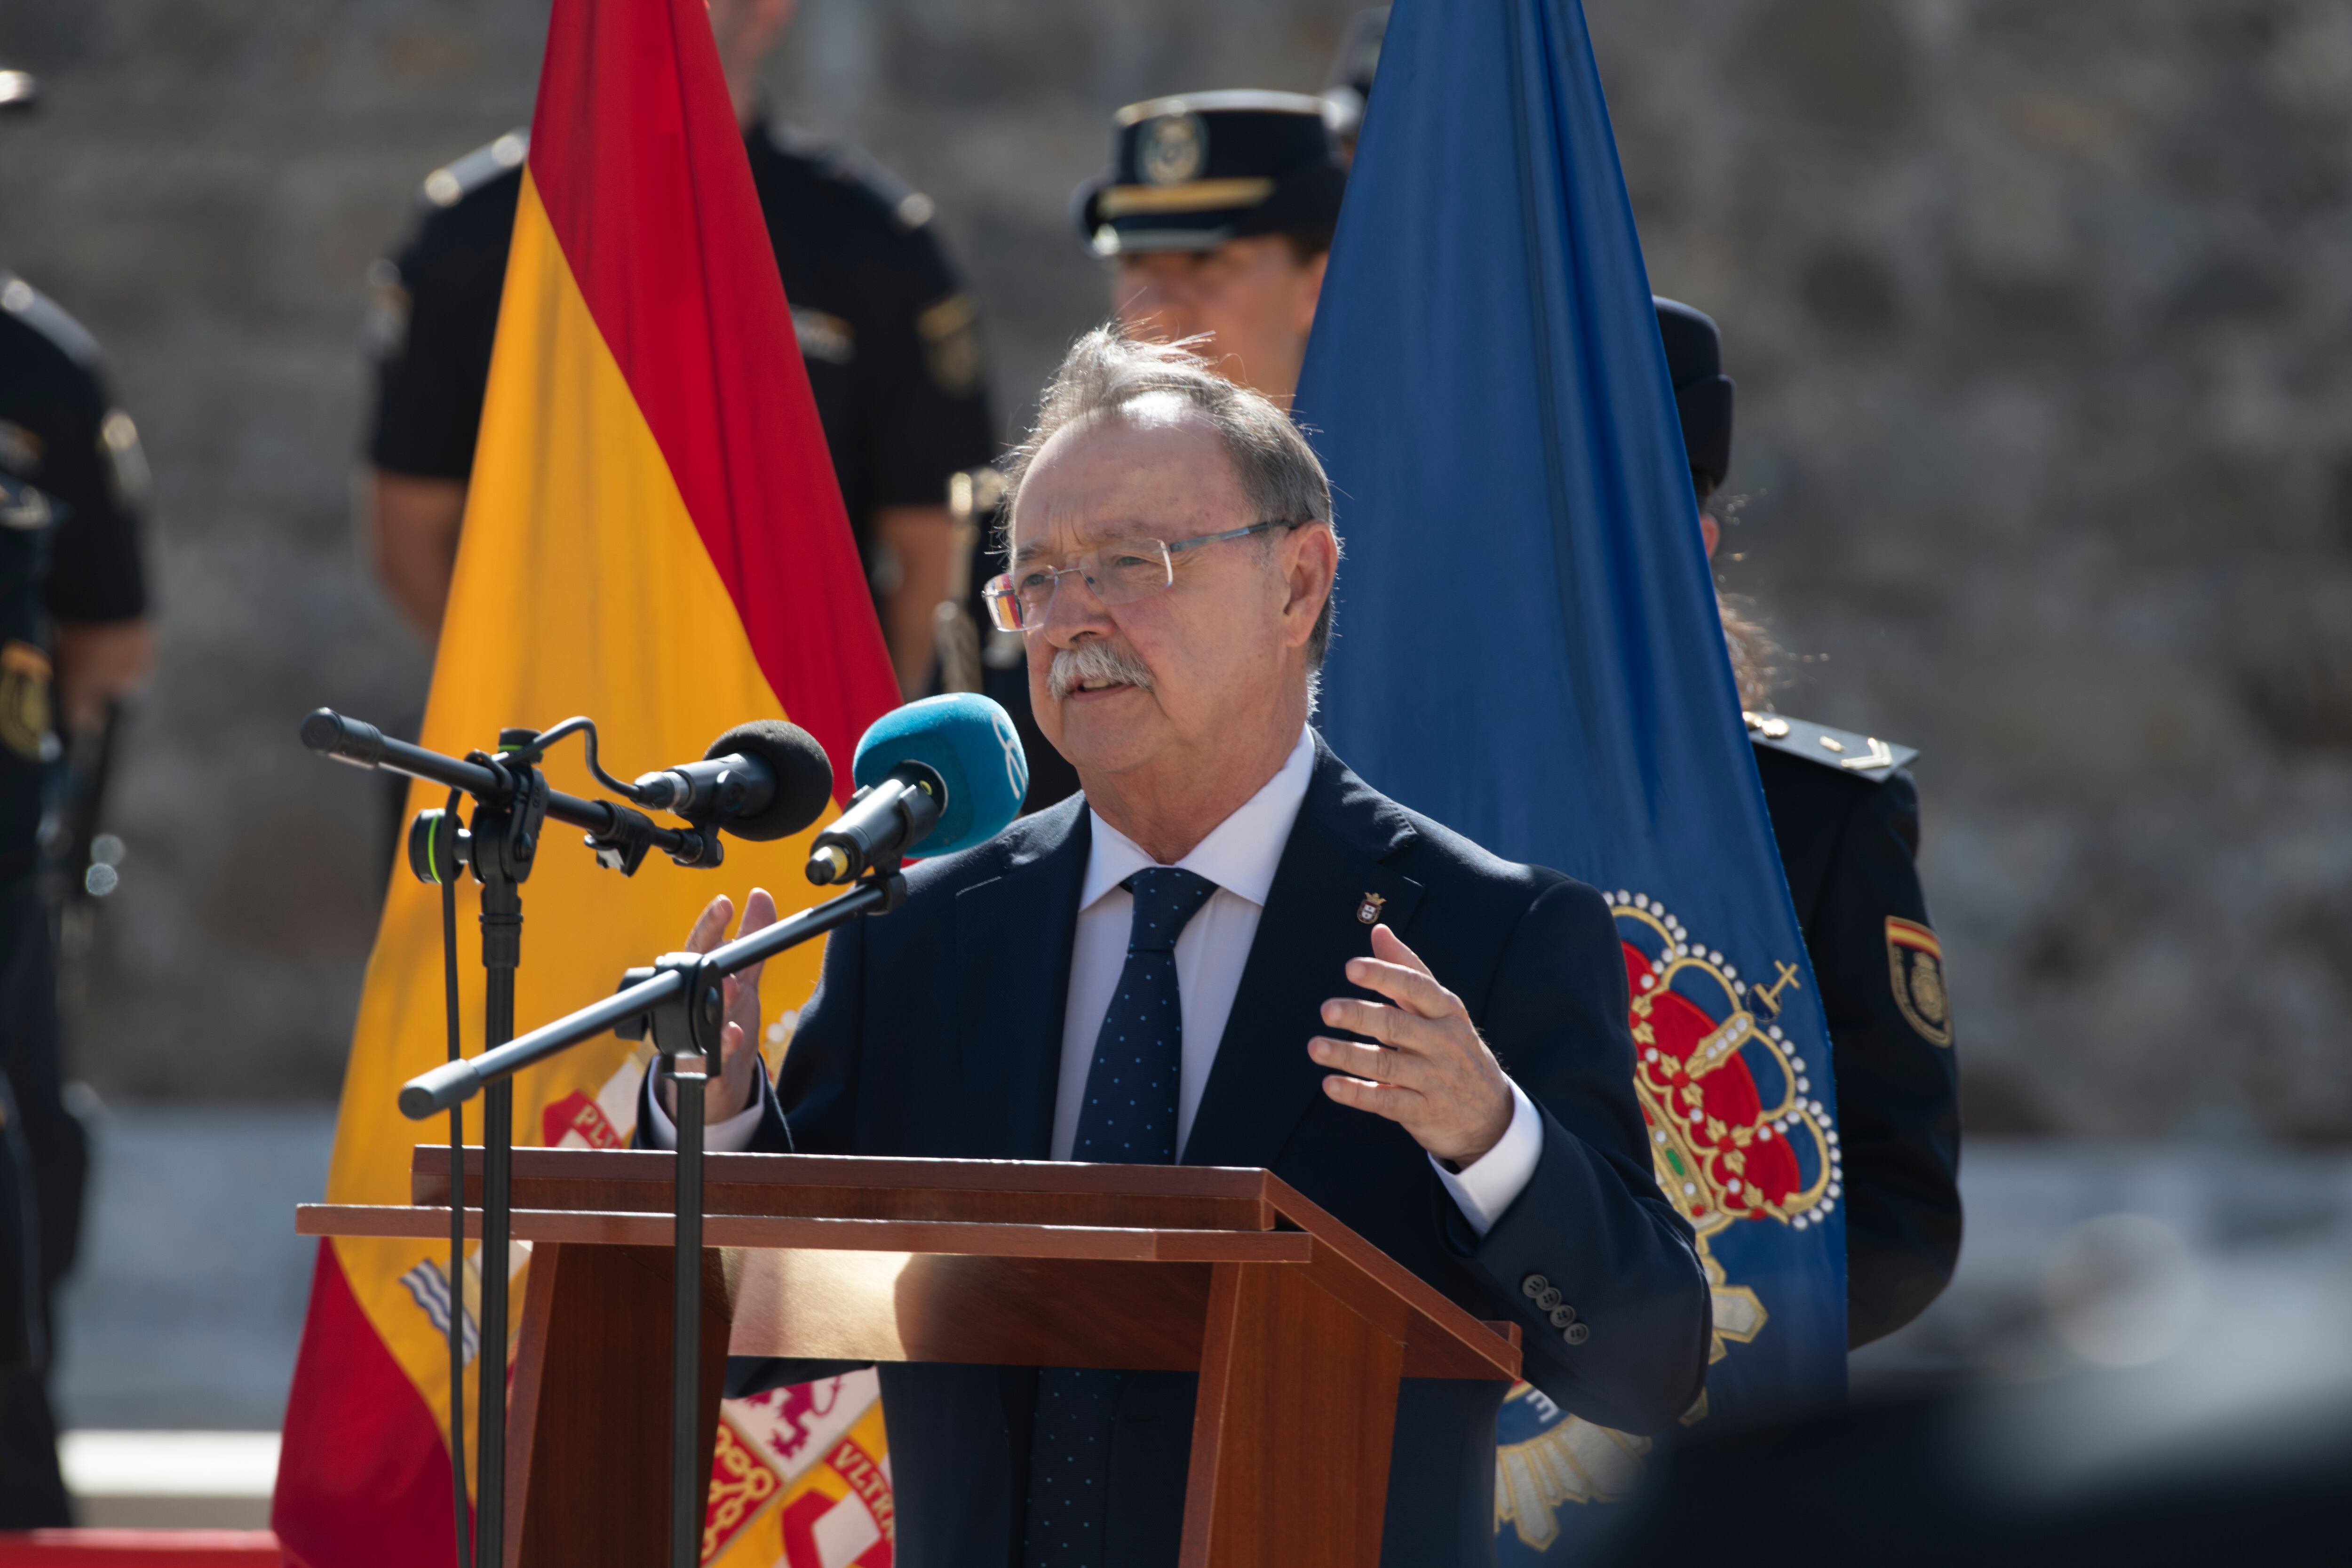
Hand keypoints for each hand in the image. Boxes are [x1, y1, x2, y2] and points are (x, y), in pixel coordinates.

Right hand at [662, 888, 777, 1124]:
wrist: (715, 1078)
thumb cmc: (725, 1018)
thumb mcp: (745, 977)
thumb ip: (752, 938)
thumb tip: (760, 895)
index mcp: (701, 981)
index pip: (701, 948)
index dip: (711, 926)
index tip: (725, 903)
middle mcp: (694, 1005)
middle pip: (696, 979)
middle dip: (707, 961)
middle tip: (723, 944)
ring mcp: (697, 1036)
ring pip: (703, 1016)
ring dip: (716, 1001)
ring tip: (729, 986)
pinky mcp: (709, 1066)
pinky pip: (715, 1056)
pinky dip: (724, 1046)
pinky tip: (733, 1035)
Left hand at [1309, 924, 1515, 1167]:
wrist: (1490, 1112)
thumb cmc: (1453, 1046)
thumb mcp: (1440, 1007)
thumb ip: (1407, 969)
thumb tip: (1378, 930)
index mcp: (1446, 1011)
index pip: (1415, 987)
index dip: (1383, 976)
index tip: (1351, 967)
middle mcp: (1442, 1043)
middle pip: (1397, 1025)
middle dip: (1360, 1016)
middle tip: (1327, 1010)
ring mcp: (1434, 1079)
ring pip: (1387, 1064)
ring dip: (1348, 1055)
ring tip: (1315, 1047)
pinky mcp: (1423, 1111)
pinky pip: (1386, 1101)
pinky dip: (1357, 1094)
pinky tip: (1330, 1085)